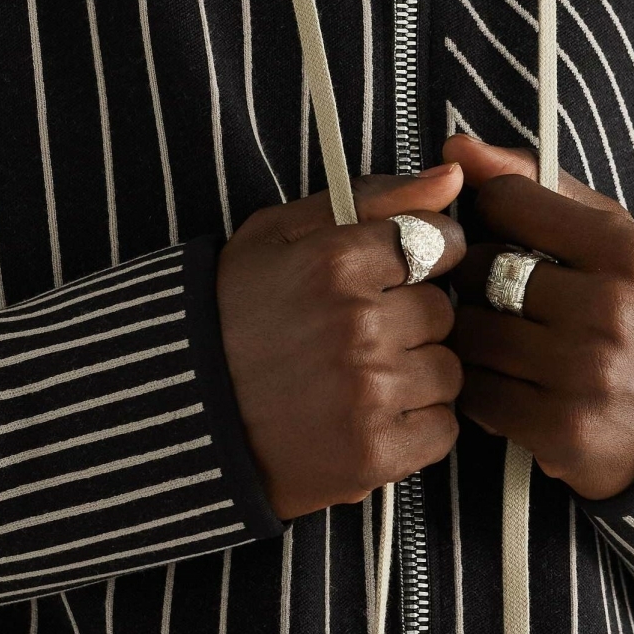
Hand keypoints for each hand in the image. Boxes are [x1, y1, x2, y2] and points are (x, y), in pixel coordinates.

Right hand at [217, 165, 465, 519]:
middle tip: (355, 332)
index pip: (438, 241)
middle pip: (442, 310)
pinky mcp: (374, 454)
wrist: (181, 413)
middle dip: (409, 317)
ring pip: (446, 371)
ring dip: (413, 372)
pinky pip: (442, 428)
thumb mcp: (281, 234)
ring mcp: (368, 394)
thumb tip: (452, 178)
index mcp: (335, 261)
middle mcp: (357, 325)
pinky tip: (364, 415)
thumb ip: (371, 198)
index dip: (419, 256)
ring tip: (356, 376)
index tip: (393, 274)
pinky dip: (413, 425)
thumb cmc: (232, 311)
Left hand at [444, 136, 633, 500]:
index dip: (490, 217)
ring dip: (471, 336)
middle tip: (499, 298)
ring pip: (468, 332)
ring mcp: (586, 373)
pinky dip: (477, 388)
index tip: (505, 235)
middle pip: (477, 269)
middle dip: (475, 281)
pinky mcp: (561, 430)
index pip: (503, 200)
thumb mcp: (605, 236)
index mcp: (624, 251)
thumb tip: (454, 144)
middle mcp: (609, 310)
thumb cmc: (630, 312)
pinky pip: (474, 392)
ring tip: (500, 341)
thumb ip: (532, 181)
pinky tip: (504, 383)